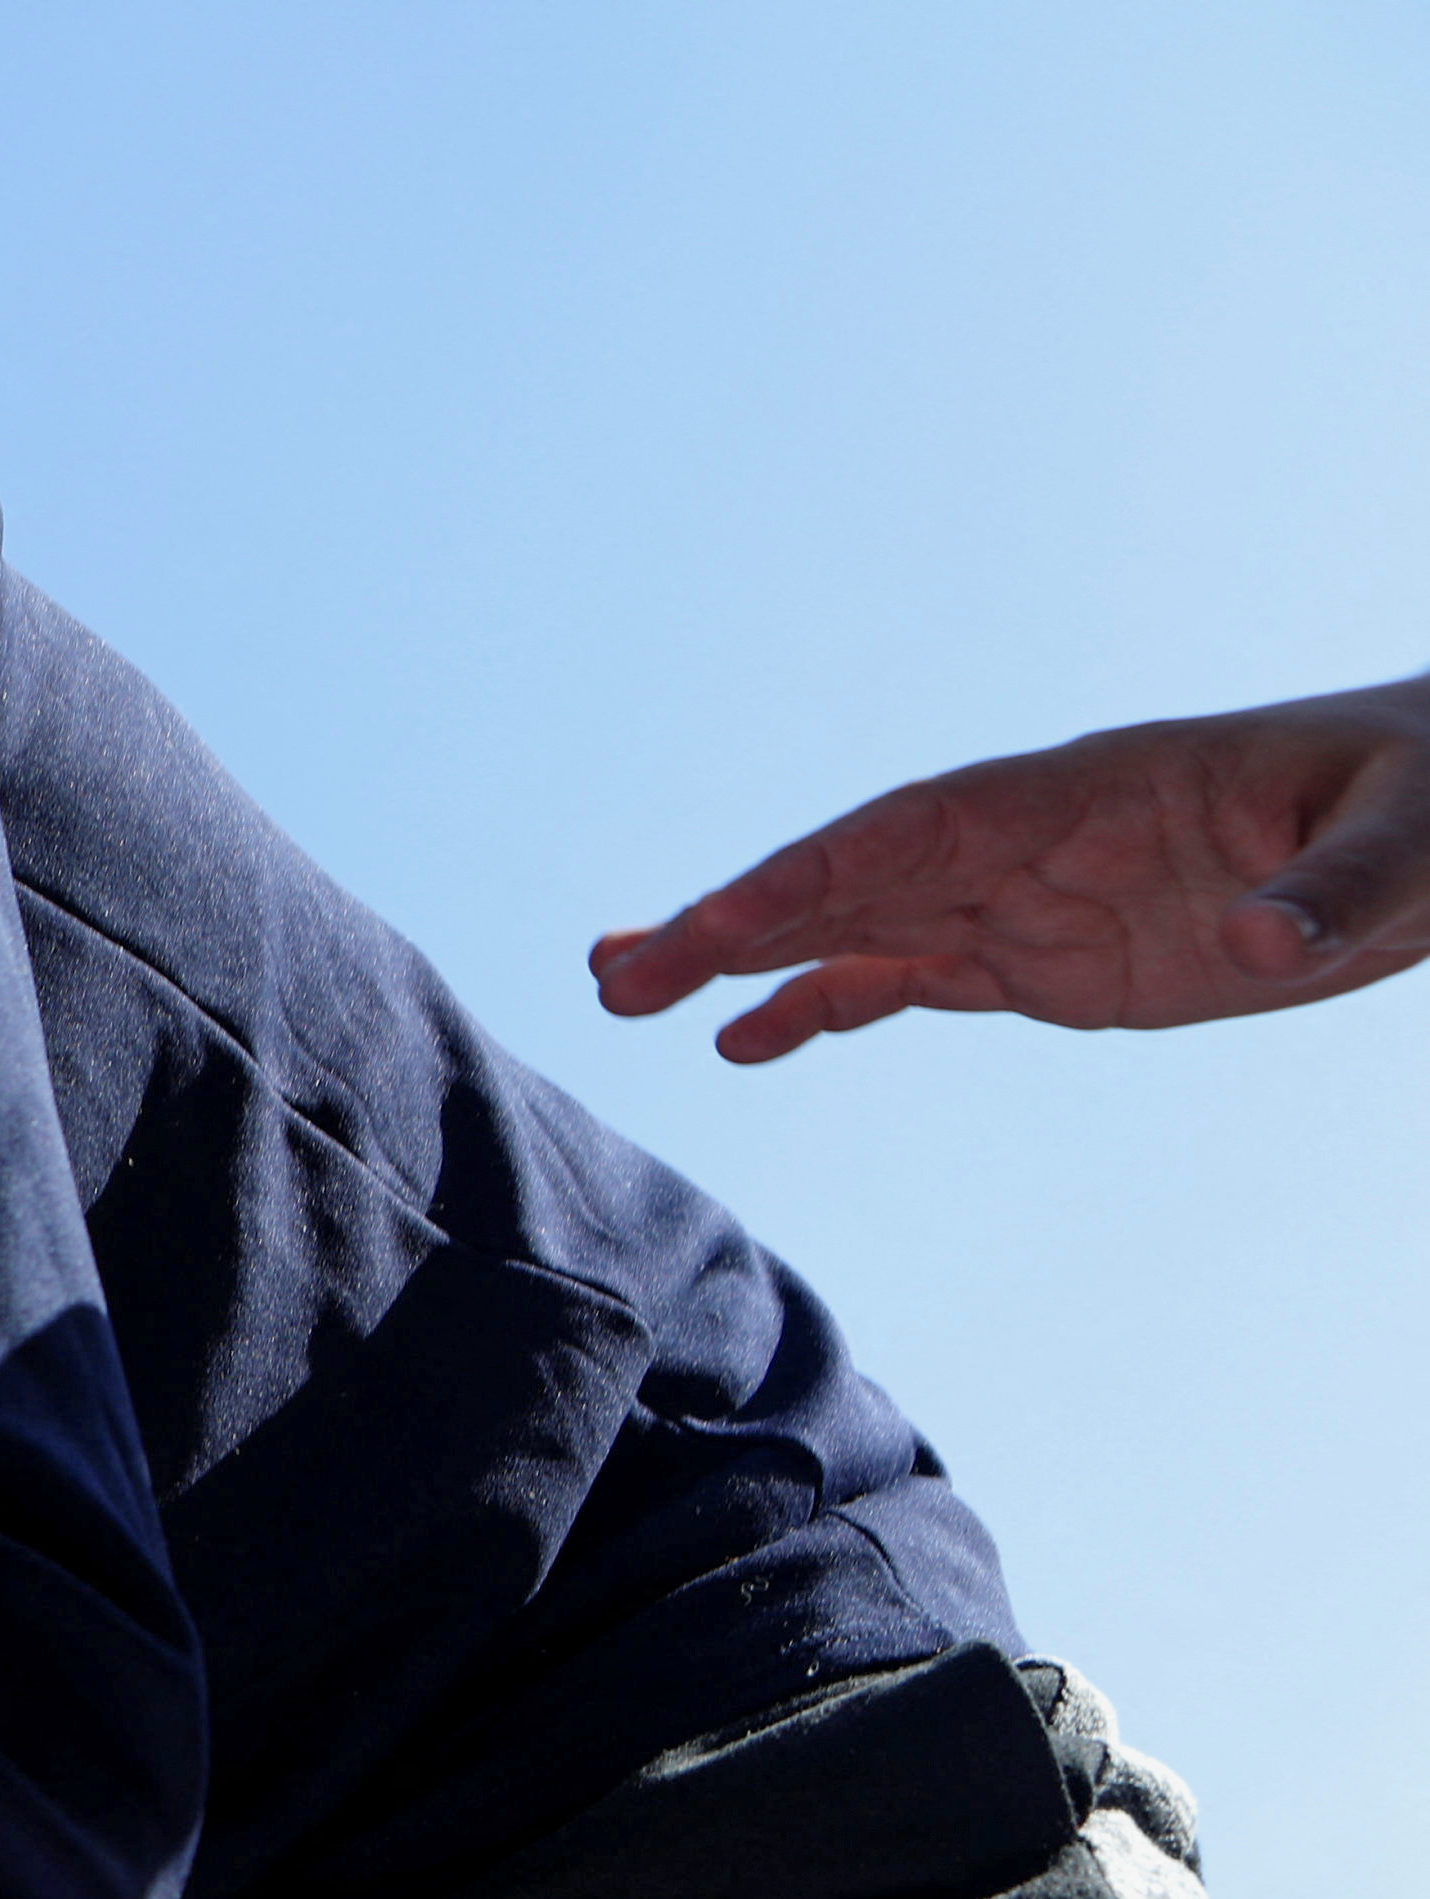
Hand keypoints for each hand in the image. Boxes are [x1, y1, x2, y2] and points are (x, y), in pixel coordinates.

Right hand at [592, 669, 1429, 1059]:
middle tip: (612, 975)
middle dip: (731, 921)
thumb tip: (1264, 944)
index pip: (920, 829)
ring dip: (743, 955)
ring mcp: (1040, 900)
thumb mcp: (1410, 842)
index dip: (814, 873)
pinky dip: (827, 1004)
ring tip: (622, 993)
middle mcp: (1040, 840)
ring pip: (860, 922)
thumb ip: (1335, 889)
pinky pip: (918, 977)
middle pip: (855, 874)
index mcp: (1097, 792)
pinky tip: (744, 1043)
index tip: (714, 923)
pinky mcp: (1058, 961)